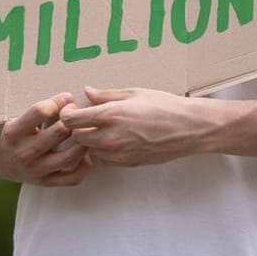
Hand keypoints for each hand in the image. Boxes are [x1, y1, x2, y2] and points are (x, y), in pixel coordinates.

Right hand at [0, 93, 90, 185]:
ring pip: (70, 156)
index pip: (40, 111)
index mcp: (13, 132)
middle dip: (74, 118)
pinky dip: (84, 166)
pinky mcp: (45, 181)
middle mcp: (24, 152)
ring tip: (85, 132)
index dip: (58, 101)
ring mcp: (35, 170)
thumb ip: (35, 106)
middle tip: (78, 113)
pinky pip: (72, 178)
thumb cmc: (11, 131)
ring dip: (83, 141)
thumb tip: (66, 96)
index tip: (66, 97)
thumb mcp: (13, 115)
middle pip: (60, 132)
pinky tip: (86, 154)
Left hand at [58, 86, 206, 166]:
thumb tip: (87, 92)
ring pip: (87, 150)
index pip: (70, 120)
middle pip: (76, 136)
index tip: (73, 110)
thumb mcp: (135, 93)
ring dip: (89, 141)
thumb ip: (107, 95)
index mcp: (111, 114)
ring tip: (102, 130)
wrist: (189, 128)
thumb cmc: (166, 106)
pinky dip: (102, 152)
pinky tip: (114, 141)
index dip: (66, 114)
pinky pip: (102, 160)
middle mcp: (110, 136)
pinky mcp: (126, 163)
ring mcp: (118, 152)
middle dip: (77, 128)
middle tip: (85, 119)